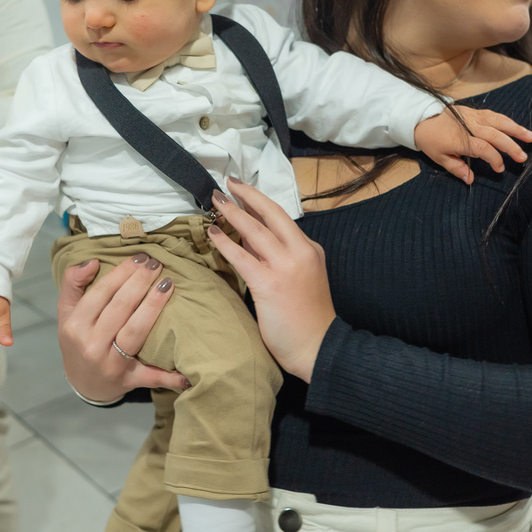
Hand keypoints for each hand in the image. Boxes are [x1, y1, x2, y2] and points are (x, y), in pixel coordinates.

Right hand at [57, 254, 188, 401]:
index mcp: (75, 325)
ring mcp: (111, 364)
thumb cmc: (78, 340)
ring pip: (136, 331)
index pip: (101, 292)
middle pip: (120, 307)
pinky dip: (170, 376)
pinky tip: (187, 370)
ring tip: (168, 284)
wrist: (83, 383)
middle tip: (157, 264)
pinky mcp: (129, 380)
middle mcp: (91, 344)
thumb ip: (72, 283)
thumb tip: (91, 261)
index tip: (140, 256)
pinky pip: (152, 376)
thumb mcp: (66, 312)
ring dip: (154, 305)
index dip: (122, 272)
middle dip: (141, 281)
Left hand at [207, 178, 335, 382]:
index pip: (281, 218)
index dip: (259, 202)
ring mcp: (286, 267)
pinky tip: (212, 234)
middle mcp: (300, 252)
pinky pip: (242, 257)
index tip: (242, 190)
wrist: (318, 348)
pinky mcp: (270, 284)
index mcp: (310, 250)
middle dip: (247, 195)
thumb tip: (247, 237)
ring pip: (255, 230)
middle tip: (227, 183)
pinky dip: (225, 243)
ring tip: (216, 200)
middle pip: (271, 214)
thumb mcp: (300, 277)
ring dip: (233, 213)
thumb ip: (276, 256)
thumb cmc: (307, 317)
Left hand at [413, 108, 531, 183]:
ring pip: (498, 121)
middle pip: (495, 135)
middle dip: (511, 146)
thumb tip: (470, 179)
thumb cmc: (431, 140)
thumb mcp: (439, 158)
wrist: (421, 118)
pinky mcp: (474, 111)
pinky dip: (506, 121)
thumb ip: (456, 168)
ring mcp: (473, 117)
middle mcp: (469, 127)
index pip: (483, 149)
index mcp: (460, 140)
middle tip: (523, 157)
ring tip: (530, 137)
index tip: (499, 169)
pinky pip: (494, 115)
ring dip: (515, 129)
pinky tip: (517, 127)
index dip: (494, 159)